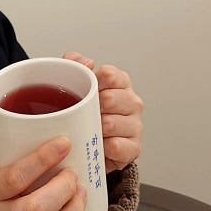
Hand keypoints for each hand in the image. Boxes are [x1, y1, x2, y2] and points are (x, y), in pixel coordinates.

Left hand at [63, 52, 143, 173]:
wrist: (88, 145)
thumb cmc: (84, 112)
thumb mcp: (75, 84)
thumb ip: (75, 64)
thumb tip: (87, 62)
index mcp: (120, 82)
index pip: (109, 75)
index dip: (93, 84)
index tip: (84, 91)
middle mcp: (132, 102)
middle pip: (110, 99)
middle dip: (92, 108)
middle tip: (82, 114)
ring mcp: (135, 125)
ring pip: (111, 123)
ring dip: (95, 129)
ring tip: (88, 131)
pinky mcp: (134, 148)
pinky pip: (117, 146)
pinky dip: (103, 147)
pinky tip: (98, 145)